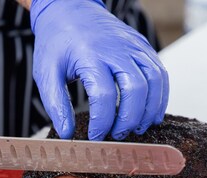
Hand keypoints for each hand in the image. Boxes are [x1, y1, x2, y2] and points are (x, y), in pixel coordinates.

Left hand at [30, 0, 168, 140]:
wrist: (69, 10)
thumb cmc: (57, 44)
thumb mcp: (46, 74)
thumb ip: (56, 104)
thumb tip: (67, 133)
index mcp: (89, 54)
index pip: (103, 94)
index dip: (102, 122)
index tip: (95, 137)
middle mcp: (116, 48)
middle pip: (135, 88)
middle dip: (128, 119)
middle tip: (116, 136)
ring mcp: (134, 46)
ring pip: (154, 81)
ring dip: (149, 111)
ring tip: (136, 129)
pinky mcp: (143, 47)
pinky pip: (160, 73)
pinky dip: (160, 97)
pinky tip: (149, 114)